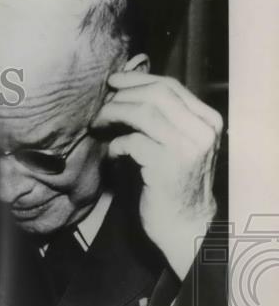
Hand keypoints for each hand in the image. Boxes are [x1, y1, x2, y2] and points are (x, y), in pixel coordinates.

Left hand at [92, 71, 222, 278]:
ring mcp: (187, 147)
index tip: (114, 81)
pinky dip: (116, 145)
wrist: (185, 225)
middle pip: (156, 95)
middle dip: (122, 96)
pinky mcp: (167, 166)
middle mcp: (202, 131)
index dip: (138, 80)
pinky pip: (132, 141)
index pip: (171, 86)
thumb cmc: (173, 185)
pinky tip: (112, 154)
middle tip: (100, 106)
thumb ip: (163, 120)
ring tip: (98, 124)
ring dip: (114, 115)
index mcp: (208, 121)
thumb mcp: (177, 146)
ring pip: (143, 112)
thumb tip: (127, 91)